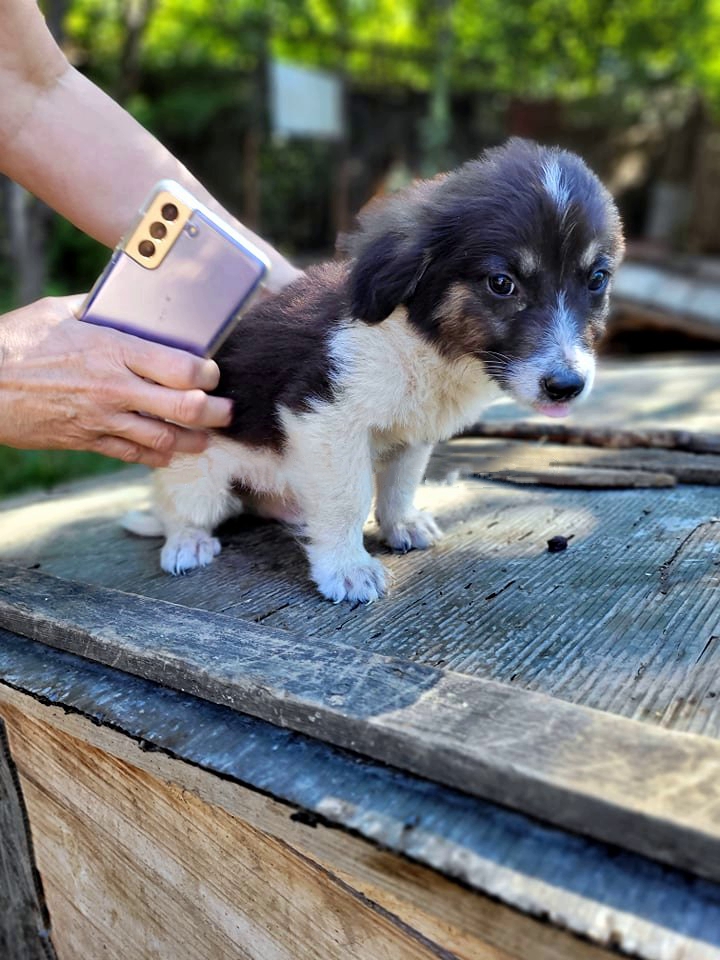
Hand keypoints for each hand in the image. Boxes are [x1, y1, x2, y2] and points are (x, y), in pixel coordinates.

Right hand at [0, 295, 232, 466]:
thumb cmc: (18, 341)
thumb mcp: (60, 313)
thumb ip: (100, 310)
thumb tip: (127, 302)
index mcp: (113, 349)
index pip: (182, 368)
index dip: (207, 374)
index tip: (212, 373)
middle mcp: (115, 387)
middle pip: (184, 407)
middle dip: (214, 412)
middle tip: (226, 411)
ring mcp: (102, 418)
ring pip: (164, 438)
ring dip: (193, 441)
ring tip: (206, 438)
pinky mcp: (87, 440)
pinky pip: (132, 455)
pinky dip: (157, 456)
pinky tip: (169, 453)